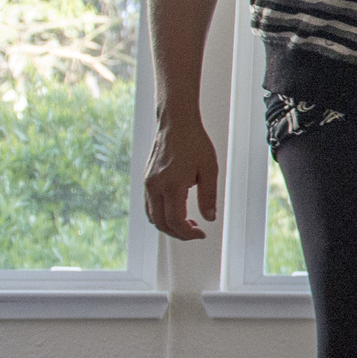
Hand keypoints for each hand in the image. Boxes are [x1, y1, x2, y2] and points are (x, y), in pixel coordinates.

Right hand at [144, 118, 218, 240]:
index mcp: (171, 185)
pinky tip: (178, 212)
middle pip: (161, 223)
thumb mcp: (209, 169)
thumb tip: (210, 218)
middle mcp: (155, 186)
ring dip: (169, 226)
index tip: (202, 233)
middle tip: (196, 232)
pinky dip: (162, 215)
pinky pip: (150, 206)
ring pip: (153, 217)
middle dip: (179, 233)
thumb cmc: (194, 142)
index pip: (175, 221)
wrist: (176, 123)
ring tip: (189, 223)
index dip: (188, 233)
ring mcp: (148, 184)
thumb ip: (209, 196)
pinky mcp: (146, 181)